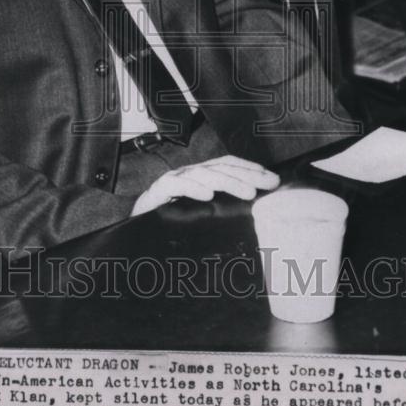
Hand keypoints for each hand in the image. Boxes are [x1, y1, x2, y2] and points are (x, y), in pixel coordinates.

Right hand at [130, 156, 279, 216]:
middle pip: (219, 168)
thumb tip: (255, 212)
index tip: (271, 178)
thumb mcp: (201, 219)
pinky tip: (207, 195)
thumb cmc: (168, 228)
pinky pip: (174, 186)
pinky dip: (192, 188)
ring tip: (247, 192)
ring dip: (227, 181)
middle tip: (268, 184)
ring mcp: (170, 183)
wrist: (133, 240)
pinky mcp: (154, 195)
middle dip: (247, 174)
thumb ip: (222, 213)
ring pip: (201, 175)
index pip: (226, 165)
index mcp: (198, 179)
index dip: (249, 168)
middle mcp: (186, 176)